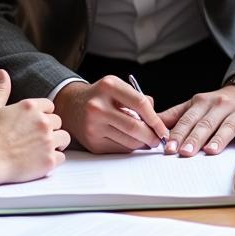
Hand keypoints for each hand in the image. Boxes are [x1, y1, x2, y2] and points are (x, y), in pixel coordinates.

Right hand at [0, 69, 69, 186]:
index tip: (34, 122)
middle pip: (58, 122)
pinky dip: (54, 158)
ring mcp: (48, 141)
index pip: (50, 106)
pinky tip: (42, 160)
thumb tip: (2, 72)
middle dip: (50, 128)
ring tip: (43, 147)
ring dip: (56, 142)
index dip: (43, 114)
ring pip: (64, 138)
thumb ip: (1, 89)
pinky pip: (62, 157)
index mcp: (31, 106)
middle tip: (37, 137)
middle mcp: (43, 122)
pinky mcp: (49, 160)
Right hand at [53, 76, 167, 153]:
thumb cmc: (100, 96)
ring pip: (129, 141)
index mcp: (108, 86)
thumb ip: (139, 99)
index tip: (163, 129)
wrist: (71, 105)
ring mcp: (93, 126)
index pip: (140, 103)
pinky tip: (129, 141)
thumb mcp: (118, 87)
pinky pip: (119, 149)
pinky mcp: (92, 142)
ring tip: (145, 140)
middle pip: (134, 127)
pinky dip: (129, 147)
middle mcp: (98, 106)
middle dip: (151, 136)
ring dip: (142, 143)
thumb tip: (158, 120)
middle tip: (157, 139)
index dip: (155, 119)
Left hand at [160, 85, 234, 155]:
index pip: (187, 119)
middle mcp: (219, 105)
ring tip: (210, 151)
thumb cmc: (217, 103)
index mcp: (201, 102)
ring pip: (227, 126)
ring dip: (219, 139)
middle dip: (194, 138)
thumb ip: (175, 115)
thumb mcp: (195, 105)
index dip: (177, 134)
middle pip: (205, 124)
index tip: (168, 148)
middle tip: (185, 153)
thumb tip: (151, 124)